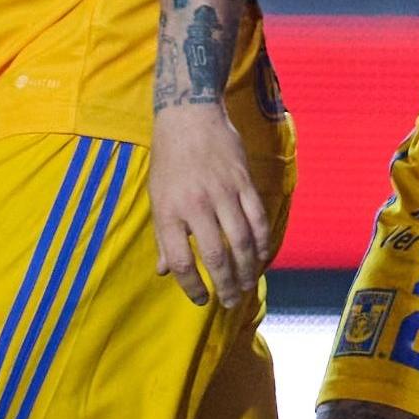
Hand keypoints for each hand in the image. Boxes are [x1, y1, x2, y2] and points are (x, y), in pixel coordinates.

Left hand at [149, 102, 272, 307]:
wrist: (189, 116)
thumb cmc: (169, 160)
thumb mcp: (157, 198)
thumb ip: (163, 237)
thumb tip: (165, 271)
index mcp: (169, 211)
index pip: (181, 261)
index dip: (192, 287)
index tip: (200, 299)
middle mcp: (196, 205)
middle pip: (215, 256)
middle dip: (225, 285)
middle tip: (231, 302)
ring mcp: (223, 193)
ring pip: (240, 241)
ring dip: (246, 269)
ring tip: (247, 286)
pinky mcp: (243, 182)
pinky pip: (257, 219)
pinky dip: (261, 242)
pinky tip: (261, 257)